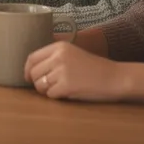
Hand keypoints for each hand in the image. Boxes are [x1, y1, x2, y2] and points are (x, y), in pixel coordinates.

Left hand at [23, 41, 143, 103]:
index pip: (32, 57)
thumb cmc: (95, 69)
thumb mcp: (73, 54)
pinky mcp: (67, 85)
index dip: (27, 70)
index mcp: (59, 46)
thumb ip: (54, 58)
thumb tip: (31, 70)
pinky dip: (57, 97)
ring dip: (47, 91)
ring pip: (40, 85)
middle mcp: (58, 56)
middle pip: (33, 73)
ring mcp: (62, 71)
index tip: (28, 77)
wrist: (116, 77)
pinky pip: (50, 95)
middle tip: (49, 87)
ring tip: (61, 89)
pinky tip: (68, 93)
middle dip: (37, 83)